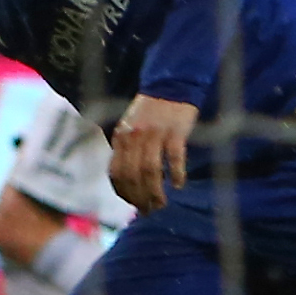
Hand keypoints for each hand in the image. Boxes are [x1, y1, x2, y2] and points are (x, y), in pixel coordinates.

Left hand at [107, 95, 198, 214]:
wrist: (170, 84)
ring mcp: (155, 133)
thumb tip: (130, 182)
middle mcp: (134, 136)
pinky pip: (174, 157)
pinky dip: (176, 173)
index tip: (133, 204)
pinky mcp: (175, 131)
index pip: (116, 172)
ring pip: (151, 171)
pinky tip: (178, 184)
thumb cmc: (151, 110)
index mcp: (121, 136)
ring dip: (155, 192)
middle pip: (133, 175)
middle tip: (149, 210)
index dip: (124, 192)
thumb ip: (128, 150)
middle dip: (140, 198)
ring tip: (161, 204)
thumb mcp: (131, 127)